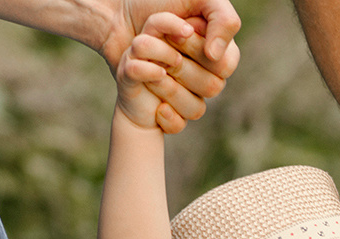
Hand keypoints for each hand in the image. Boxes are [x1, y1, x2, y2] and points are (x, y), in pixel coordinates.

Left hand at [97, 0, 240, 119]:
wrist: (114, 18)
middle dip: (182, 65)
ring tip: (149, 66)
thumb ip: (222, 20)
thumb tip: (217, 56)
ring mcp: (184, 92)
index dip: (201, 51)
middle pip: (212, 87)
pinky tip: (155, 104)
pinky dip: (166, 115)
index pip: (224, 65)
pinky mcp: (165, 107)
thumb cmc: (153, 2)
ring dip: (169, 86)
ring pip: (196, 108)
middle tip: (161, 46)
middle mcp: (203, 73)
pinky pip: (178, 125)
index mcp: (216, 49)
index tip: (179, 32)